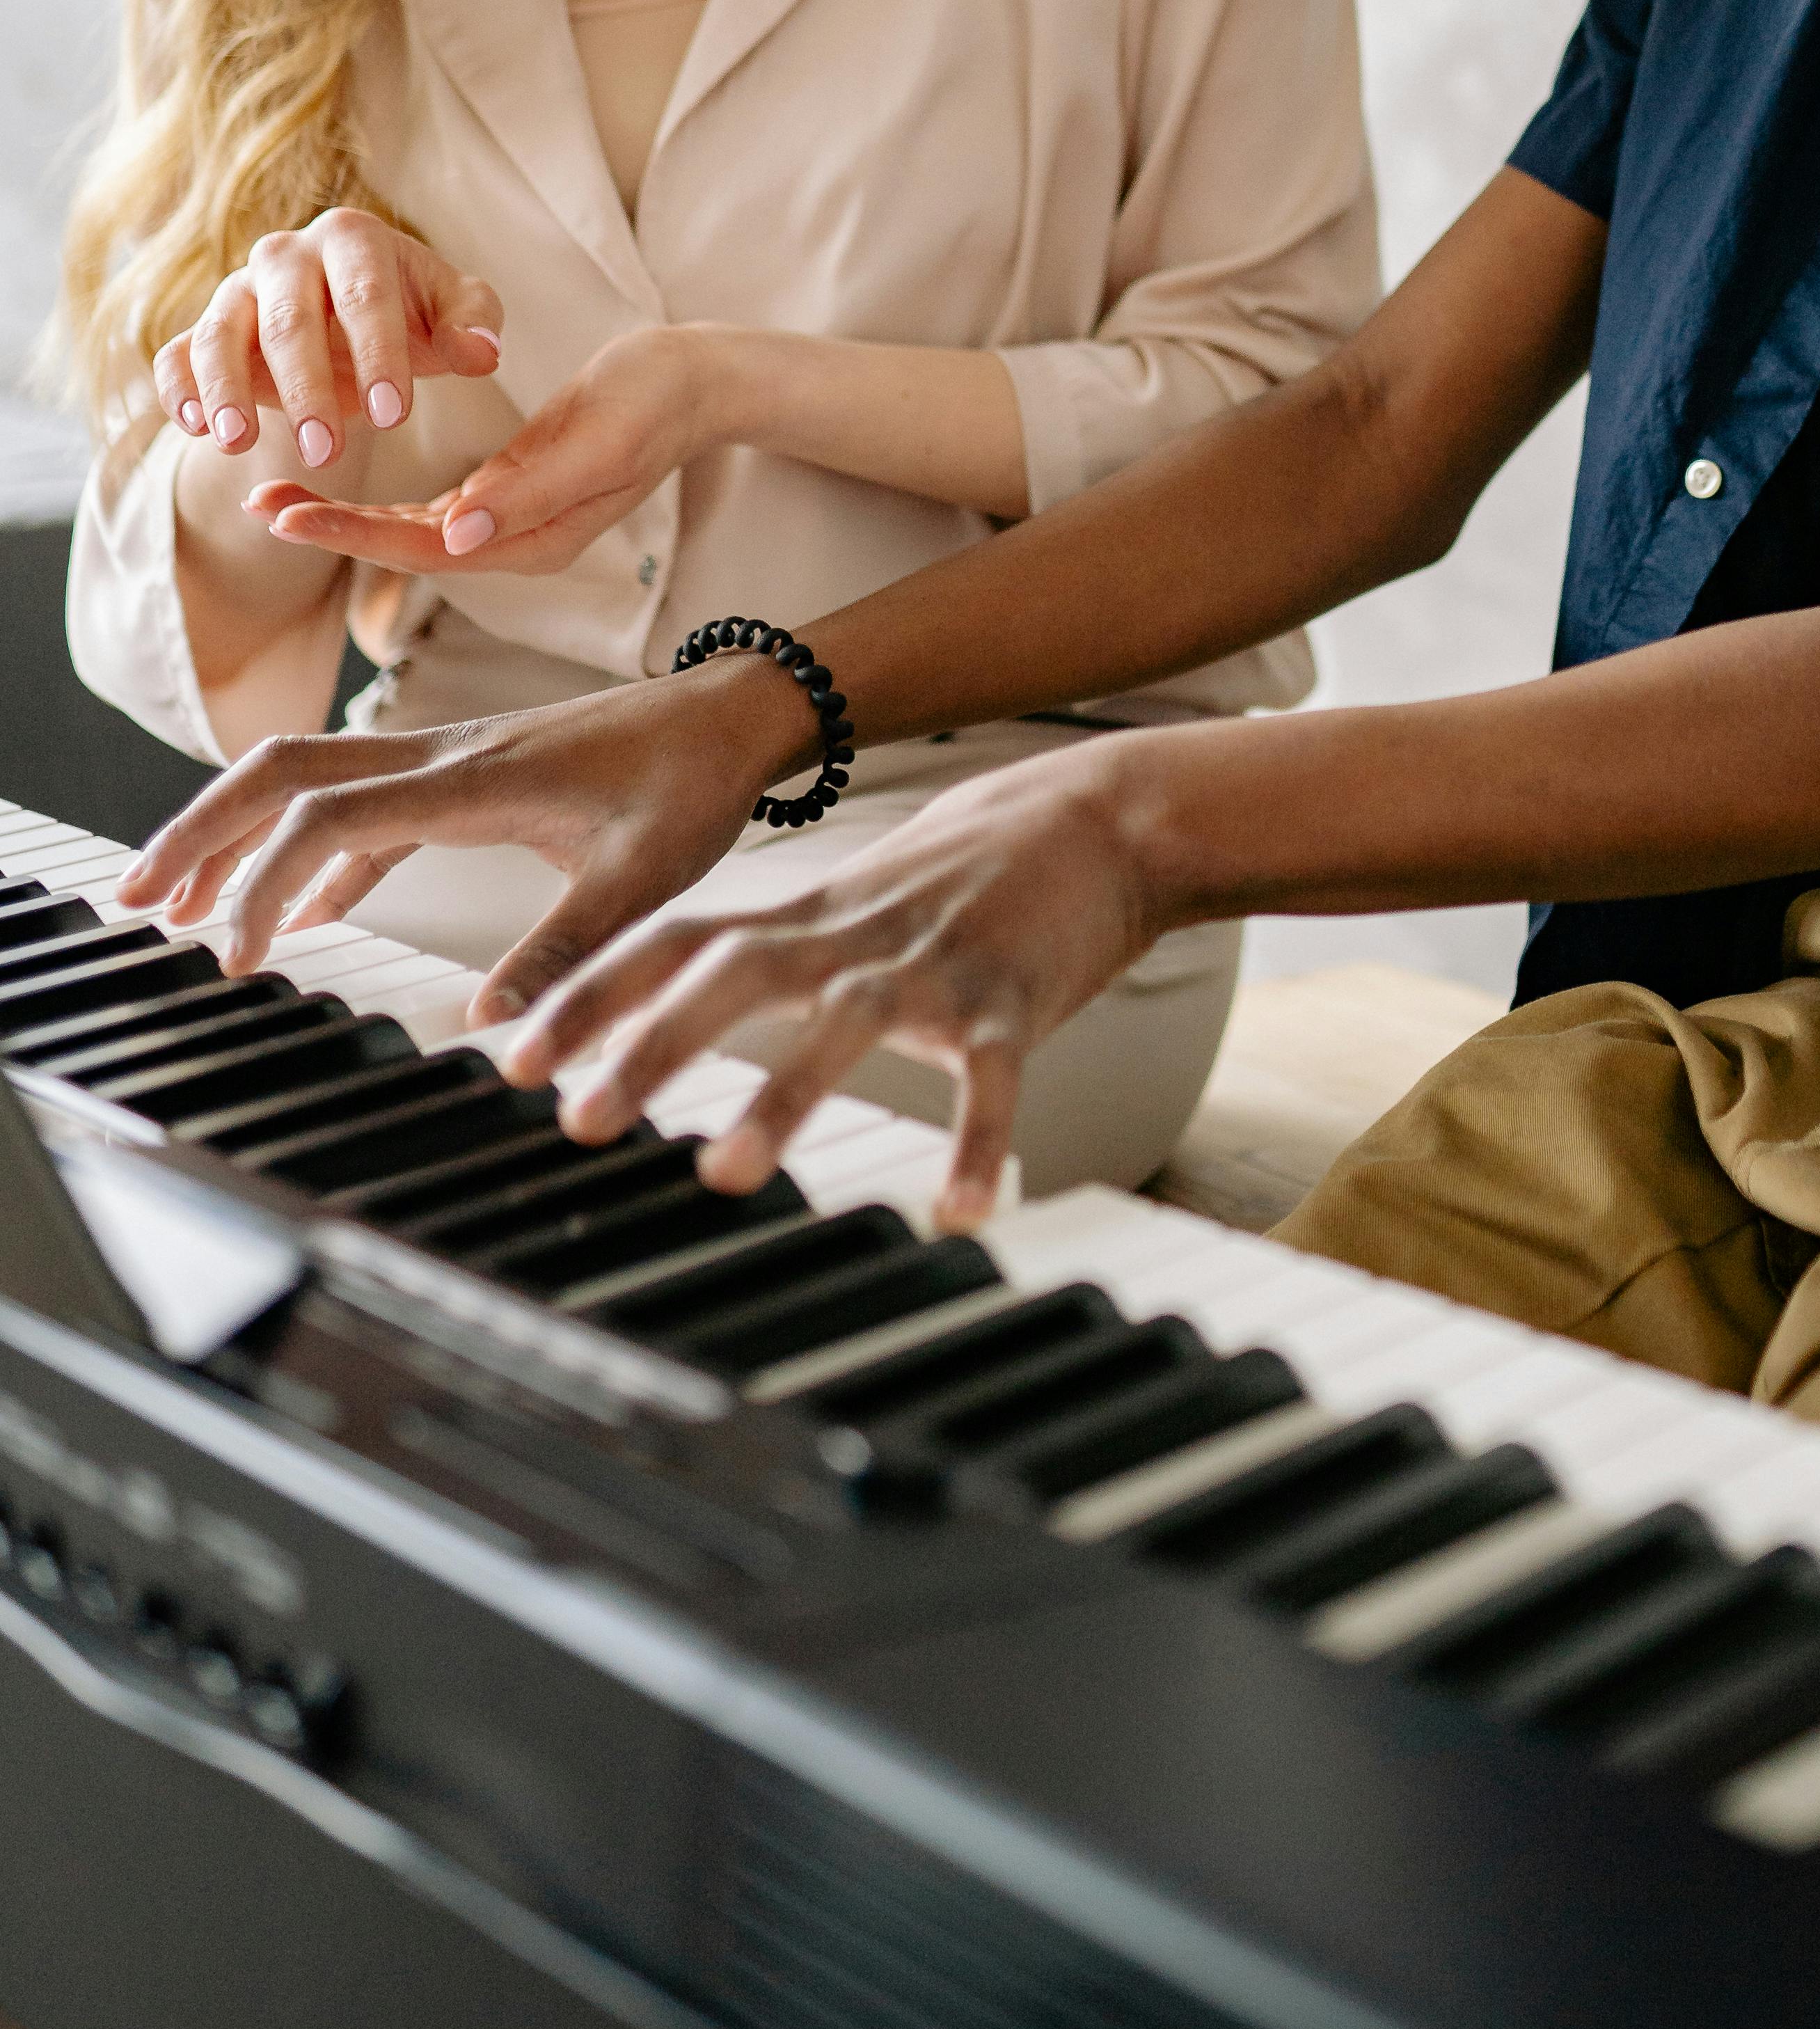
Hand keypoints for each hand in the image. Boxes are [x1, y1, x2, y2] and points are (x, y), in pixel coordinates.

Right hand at [115, 652, 796, 1020]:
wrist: (738, 714)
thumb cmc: (695, 782)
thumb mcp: (644, 879)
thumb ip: (569, 950)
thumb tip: (497, 1032)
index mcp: (470, 780)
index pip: (327, 818)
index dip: (262, 881)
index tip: (232, 956)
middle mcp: (442, 755)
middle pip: (283, 773)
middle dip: (201, 832)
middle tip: (138, 901)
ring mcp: (450, 759)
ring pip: (310, 779)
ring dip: (240, 833)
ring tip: (185, 905)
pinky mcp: (468, 775)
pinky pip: (365, 807)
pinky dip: (314, 857)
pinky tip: (298, 916)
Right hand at [155, 212, 501, 475]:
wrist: (355, 314)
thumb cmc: (413, 310)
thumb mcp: (456, 309)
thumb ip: (474, 324)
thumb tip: (481, 353)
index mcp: (353, 238)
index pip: (364, 294)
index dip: (378, 353)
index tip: (393, 415)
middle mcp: (284, 255)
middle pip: (288, 318)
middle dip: (306, 387)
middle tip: (327, 451)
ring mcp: (236, 290)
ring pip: (219, 334)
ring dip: (226, 389)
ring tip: (238, 442)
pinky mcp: (201, 330)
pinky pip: (177, 354)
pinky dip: (178, 388)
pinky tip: (192, 428)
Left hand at [248, 323, 711, 574]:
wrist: (693, 382)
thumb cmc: (651, 400)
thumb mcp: (595, 442)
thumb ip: (527, 491)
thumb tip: (455, 532)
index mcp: (535, 539)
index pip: (426, 550)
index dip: (352, 535)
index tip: (287, 517)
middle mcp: (515, 542)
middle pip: (407, 546)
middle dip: (331, 528)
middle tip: (259, 503)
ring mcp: (511, 522)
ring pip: (412, 532)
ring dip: (344, 518)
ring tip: (278, 497)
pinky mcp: (508, 494)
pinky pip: (430, 511)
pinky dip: (379, 505)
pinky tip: (338, 494)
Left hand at [499, 737, 1167, 1224]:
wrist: (1094, 820)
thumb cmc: (961, 878)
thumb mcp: (849, 907)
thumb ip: (767, 958)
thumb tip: (660, 1020)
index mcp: (806, 915)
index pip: (676, 940)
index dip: (593, 993)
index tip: (516, 1055)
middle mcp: (854, 933)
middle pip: (735, 973)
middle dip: (652, 1042)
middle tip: (582, 1117)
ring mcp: (935, 963)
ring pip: (846, 1020)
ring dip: (782, 1092)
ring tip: (726, 1170)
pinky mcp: (1015, 998)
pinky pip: (993, 1077)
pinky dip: (977, 1142)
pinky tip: (960, 1209)